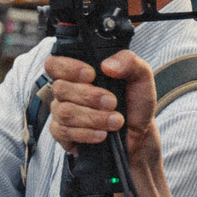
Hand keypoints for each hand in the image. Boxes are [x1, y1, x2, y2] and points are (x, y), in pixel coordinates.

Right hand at [44, 50, 158, 168]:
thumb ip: (129, 62)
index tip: (91, 75)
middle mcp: (66, 91)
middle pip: (61, 88)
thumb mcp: (141, 77)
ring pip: (64, 112)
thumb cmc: (135, 102)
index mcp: (79, 73)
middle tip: (112, 102)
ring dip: (93, 117)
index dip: (68, 68)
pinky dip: (86, 134)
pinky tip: (102, 134)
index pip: (55, 63)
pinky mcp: (63, 134)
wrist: (140, 134)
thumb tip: (107, 65)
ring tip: (116, 121)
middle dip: (89, 96)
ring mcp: (62, 113)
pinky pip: (63, 132)